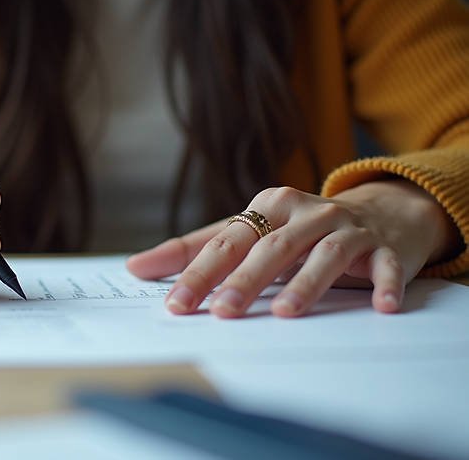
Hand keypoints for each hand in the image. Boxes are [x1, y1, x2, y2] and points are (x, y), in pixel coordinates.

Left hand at [126, 180, 460, 317]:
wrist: (383, 211)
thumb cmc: (301, 228)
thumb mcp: (250, 231)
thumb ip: (196, 250)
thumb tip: (135, 267)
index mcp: (268, 207)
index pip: (226, 242)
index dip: (199, 273)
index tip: (176, 304)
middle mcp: (306, 213)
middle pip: (270, 247)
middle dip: (244, 280)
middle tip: (221, 311)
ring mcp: (347, 228)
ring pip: (324, 254)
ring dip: (305, 283)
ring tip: (285, 313)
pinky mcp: (385, 247)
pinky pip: (385, 266)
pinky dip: (384, 284)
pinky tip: (381, 305)